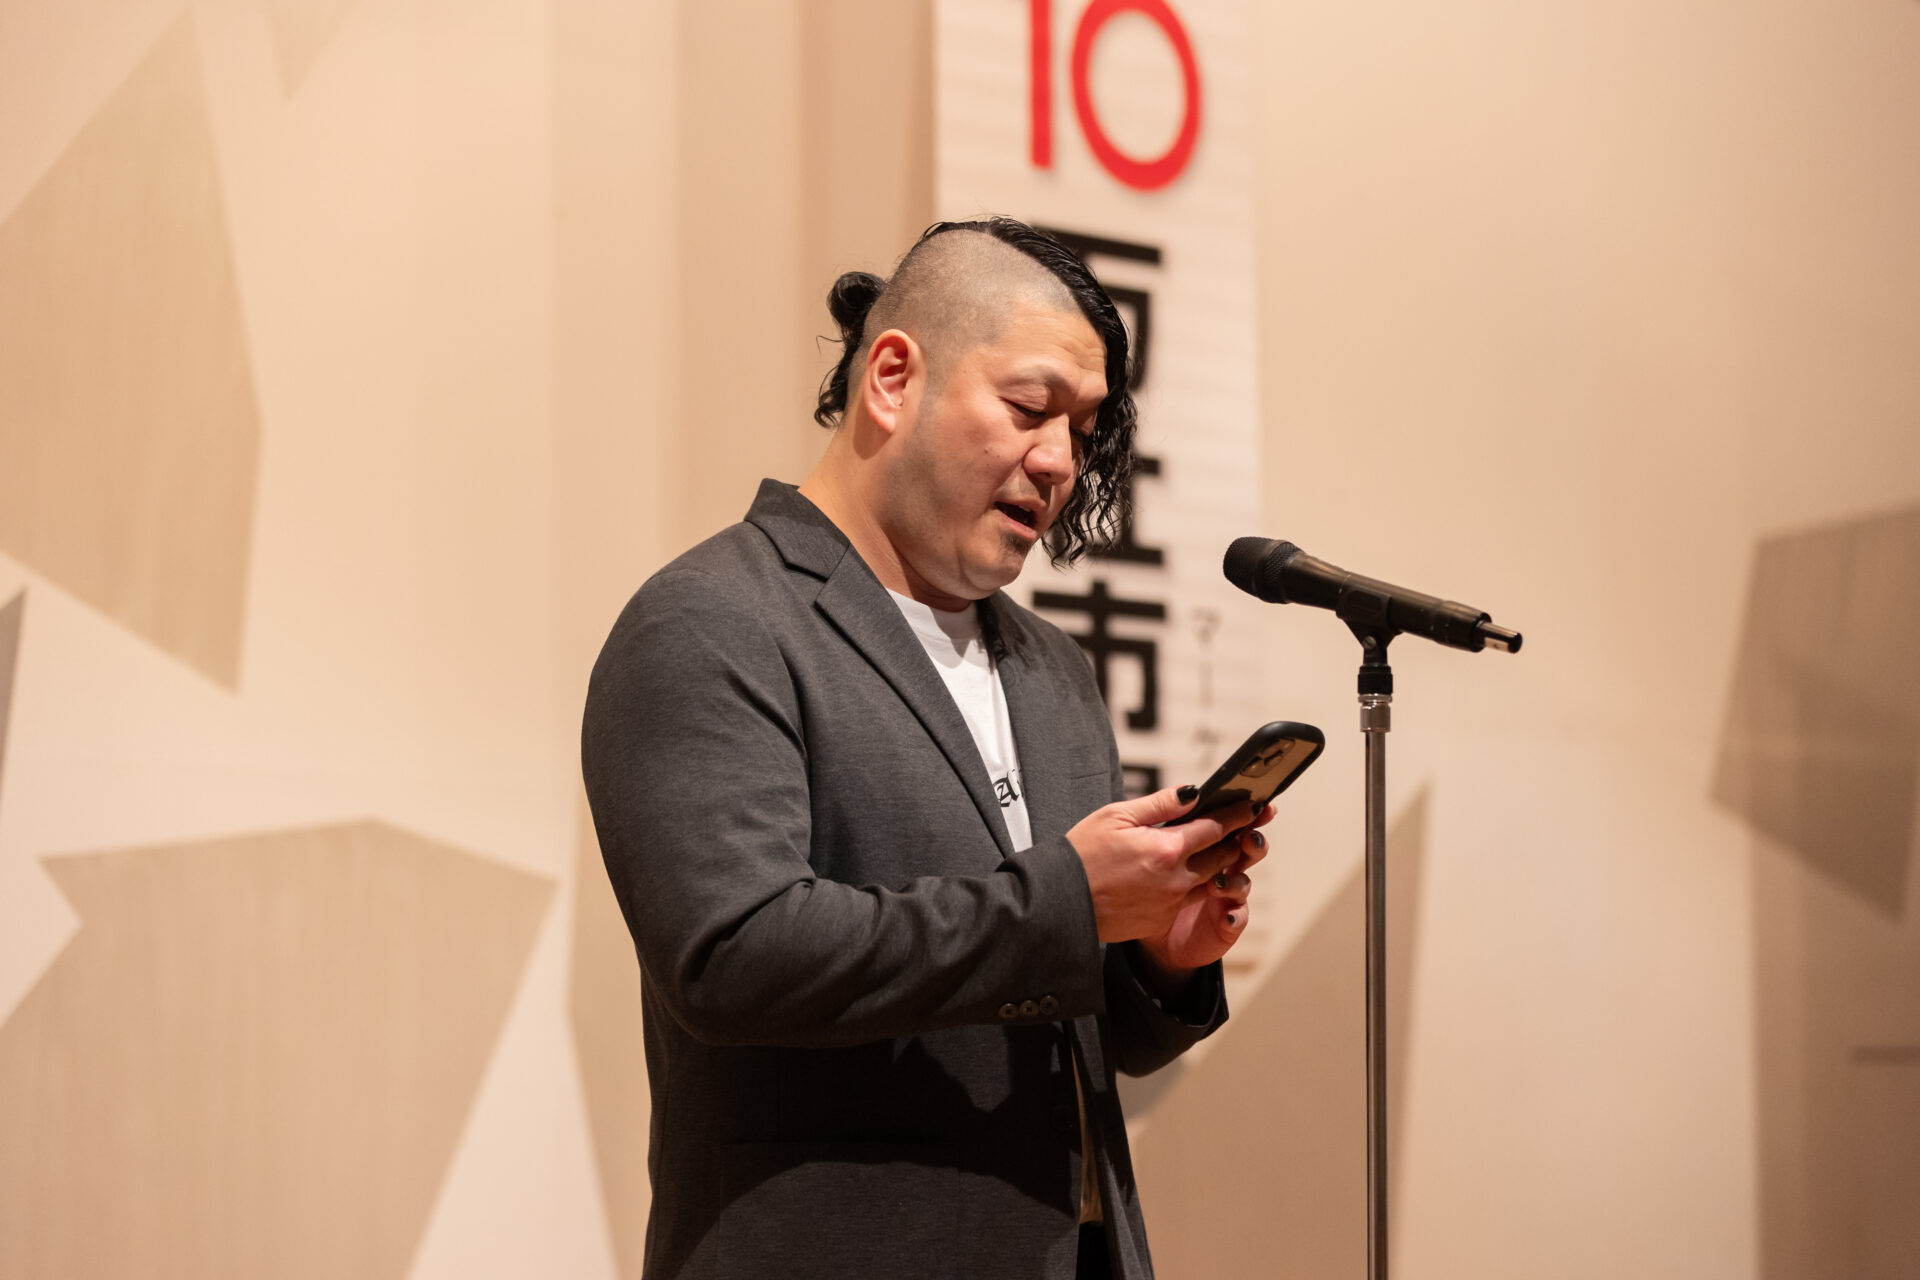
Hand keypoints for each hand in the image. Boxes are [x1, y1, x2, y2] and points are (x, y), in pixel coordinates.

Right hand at [1064, 787, 1259, 944]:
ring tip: (1223, 849)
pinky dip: (1194, 886)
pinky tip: (1187, 875)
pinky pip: (1188, 900)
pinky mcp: (1161, 920)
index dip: (1238, 815)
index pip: (1215, 827)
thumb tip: (1193, 793)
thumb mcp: (1116, 816)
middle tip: (1248, 826)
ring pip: (1210, 881)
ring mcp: (1170, 903)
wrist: (1060, 902)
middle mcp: (1176, 879)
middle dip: (1236, 839)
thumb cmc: (1081, 854)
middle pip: (1221, 856)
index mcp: (1166, 848)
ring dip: (1220, 864)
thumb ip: (1160, 804)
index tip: (1254, 806)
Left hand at [1134, 805, 1272, 980]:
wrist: (1128, 925)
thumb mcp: (1138, 838)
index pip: (1225, 825)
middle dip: (1250, 842)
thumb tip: (1191, 791)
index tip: (1253, 804)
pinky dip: (1236, 916)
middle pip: (1243, 851)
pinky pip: (1236, 919)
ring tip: (1223, 878)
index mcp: (1199, 846)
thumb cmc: (1129, 879)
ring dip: (1238, 879)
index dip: (1241, 815)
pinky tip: (1227, 915)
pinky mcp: (1222, 924)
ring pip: (1242, 883)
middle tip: (1248, 835)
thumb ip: (1162, 812)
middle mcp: (1217, 869)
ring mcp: (1223, 897)